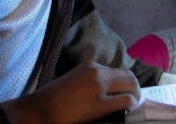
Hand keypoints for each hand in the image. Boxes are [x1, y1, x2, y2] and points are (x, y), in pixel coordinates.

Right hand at [0, 60, 140, 123]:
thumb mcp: (73, 79)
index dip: (123, 80)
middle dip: (134, 86)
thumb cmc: (52, 98)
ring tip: (134, 102)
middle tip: (135, 96)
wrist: (40, 110)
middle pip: (127, 75)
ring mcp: (100, 87)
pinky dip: (131, 104)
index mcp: (90, 66)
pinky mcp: (101, 103)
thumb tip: (103, 88)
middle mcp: (98, 72)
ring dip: (135, 94)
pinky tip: (129, 109)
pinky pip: (125, 100)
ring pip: (130, 85)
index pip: (116, 70)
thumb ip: (89, 79)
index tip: (124, 88)